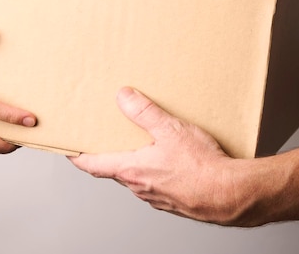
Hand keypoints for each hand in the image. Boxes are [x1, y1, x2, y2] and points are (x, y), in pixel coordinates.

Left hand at [69, 87, 252, 225]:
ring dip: (132, 163)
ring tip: (139, 145)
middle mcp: (139, 187)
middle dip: (107, 155)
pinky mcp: (173, 200)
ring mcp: (156, 197)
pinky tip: (167, 160)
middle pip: (114, 170)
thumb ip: (144, 113)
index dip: (77, 157)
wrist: (231, 195)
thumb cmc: (202, 168)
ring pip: (136, 178)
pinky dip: (153, 171)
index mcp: (132, 170)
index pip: (93, 165)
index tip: (67, 150)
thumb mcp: (170, 130)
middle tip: (104, 139)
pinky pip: (155, 184)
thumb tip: (122, 97)